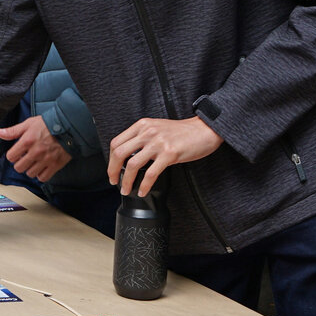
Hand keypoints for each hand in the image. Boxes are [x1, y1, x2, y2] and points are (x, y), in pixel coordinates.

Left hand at [0, 115, 69, 180]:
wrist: (69, 126)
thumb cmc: (49, 124)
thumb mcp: (29, 124)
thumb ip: (12, 131)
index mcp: (27, 141)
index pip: (11, 157)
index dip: (12, 155)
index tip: (17, 153)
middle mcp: (35, 152)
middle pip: (19, 167)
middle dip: (20, 163)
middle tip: (25, 158)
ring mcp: (46, 160)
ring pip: (30, 174)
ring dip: (30, 169)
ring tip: (34, 162)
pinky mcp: (55, 165)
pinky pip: (43, 177)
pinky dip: (41, 175)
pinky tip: (41, 168)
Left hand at [106, 116, 223, 194]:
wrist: (204, 130)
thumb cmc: (182, 132)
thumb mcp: (157, 128)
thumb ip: (142, 137)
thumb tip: (128, 156)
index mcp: (142, 125)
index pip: (116, 143)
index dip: (110, 160)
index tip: (112, 170)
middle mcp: (148, 132)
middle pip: (119, 153)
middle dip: (113, 171)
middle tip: (114, 182)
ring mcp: (158, 142)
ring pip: (133, 164)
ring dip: (126, 181)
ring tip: (126, 189)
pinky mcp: (170, 153)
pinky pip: (151, 173)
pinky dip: (144, 185)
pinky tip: (143, 190)